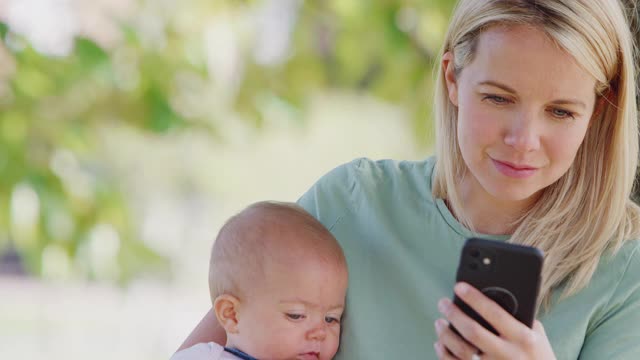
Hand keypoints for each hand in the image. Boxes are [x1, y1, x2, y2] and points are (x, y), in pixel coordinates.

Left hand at [434, 282, 555, 359]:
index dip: (474, 298)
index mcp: (523, 338)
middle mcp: (507, 354)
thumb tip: (490, 296)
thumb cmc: (537, 356)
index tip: (459, 287)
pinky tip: (440, 343)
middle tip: (443, 303)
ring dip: (446, 334)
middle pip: (472, 331)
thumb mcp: (536, 335)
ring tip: (439, 322)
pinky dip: (444, 354)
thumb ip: (517, 318)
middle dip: (454, 314)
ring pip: (461, 350)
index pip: (494, 313)